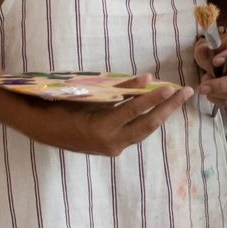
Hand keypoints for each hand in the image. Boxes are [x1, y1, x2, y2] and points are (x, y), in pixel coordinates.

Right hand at [26, 76, 193, 156]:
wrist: (40, 128)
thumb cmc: (61, 106)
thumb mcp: (91, 95)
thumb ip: (120, 89)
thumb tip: (148, 79)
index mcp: (101, 128)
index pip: (134, 110)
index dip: (153, 98)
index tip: (170, 87)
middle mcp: (110, 142)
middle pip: (147, 124)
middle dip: (168, 108)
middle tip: (186, 93)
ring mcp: (112, 148)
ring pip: (144, 131)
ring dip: (161, 114)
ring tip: (177, 99)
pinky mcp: (112, 148)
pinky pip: (135, 133)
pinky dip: (147, 120)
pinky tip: (159, 109)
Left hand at [193, 27, 226, 106]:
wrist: (226, 62)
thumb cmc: (218, 53)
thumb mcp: (209, 48)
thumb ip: (205, 50)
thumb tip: (206, 53)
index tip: (215, 61)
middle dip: (219, 85)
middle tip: (202, 87)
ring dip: (215, 93)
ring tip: (206, 85)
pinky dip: (216, 99)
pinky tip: (211, 92)